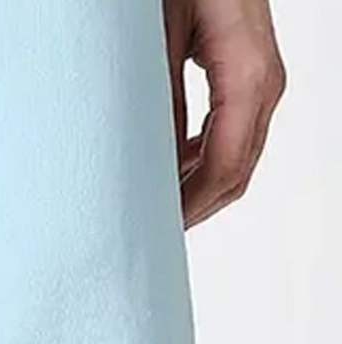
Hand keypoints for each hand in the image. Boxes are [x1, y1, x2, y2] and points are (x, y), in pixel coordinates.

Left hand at [164, 0, 285, 228]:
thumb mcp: (159, 38)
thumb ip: (160, 103)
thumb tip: (150, 165)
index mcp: (248, 75)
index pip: (224, 168)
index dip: (189, 208)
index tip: (155, 232)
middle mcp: (263, 83)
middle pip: (235, 174)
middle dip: (193, 209)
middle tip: (149, 235)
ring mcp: (260, 81)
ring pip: (235, 160)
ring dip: (196, 190)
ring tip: (154, 209)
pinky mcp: (246, 77)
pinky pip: (230, 136)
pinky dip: (200, 163)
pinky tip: (168, 171)